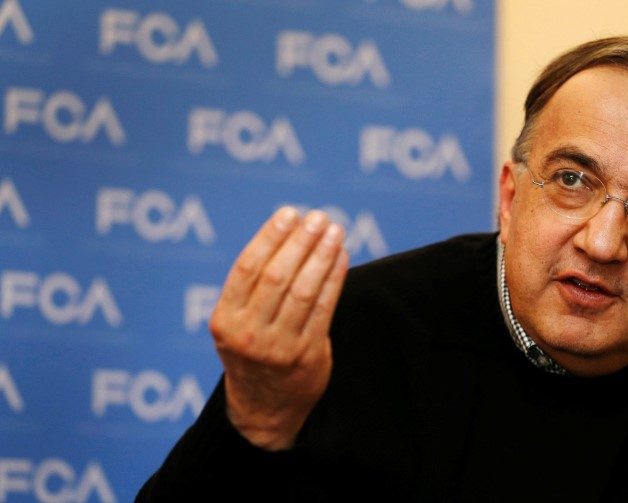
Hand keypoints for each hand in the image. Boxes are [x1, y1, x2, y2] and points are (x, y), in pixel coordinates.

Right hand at [209, 206, 348, 449]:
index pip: (248, 268)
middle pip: (277, 276)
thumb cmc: (252, 352)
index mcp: (225, 319)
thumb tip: (290, 234)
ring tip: (334, 231)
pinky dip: (335, 279)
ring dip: (321, 256)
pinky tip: (341, 257)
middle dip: (300, 242)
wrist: (263, 409)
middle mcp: (248, 333)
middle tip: (318, 217)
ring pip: (304, 291)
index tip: (289, 213)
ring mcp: (279, 347)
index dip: (270, 236)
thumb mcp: (236, 323)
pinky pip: (324, 308)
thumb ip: (254, 288)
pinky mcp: (307, 355)